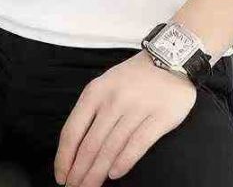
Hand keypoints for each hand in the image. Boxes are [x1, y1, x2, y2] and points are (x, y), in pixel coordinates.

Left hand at [53, 50, 196, 185]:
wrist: (170, 58)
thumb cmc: (134, 77)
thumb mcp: (105, 85)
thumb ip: (92, 111)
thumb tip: (77, 149)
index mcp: (95, 92)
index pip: (72, 131)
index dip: (64, 158)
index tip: (62, 177)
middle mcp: (113, 100)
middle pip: (90, 145)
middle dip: (79, 172)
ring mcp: (136, 108)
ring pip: (111, 148)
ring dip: (97, 172)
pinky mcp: (159, 117)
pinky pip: (137, 144)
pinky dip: (124, 162)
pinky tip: (114, 174)